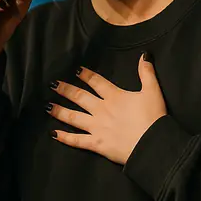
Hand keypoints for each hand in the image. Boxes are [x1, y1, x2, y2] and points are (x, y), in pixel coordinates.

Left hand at [47, 53, 167, 164]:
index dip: (85, 75)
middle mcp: (101, 110)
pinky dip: (64, 137)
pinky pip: (77, 140)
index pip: (96, 82)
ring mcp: (97, 127)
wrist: (152, 144)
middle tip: (53, 84)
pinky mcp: (96, 144)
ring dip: (60, 111)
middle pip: (80, 97)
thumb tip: (144, 56)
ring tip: (47, 106)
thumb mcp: (153, 92)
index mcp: (114, 96)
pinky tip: (53, 134)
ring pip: (74, 117)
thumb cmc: (153, 118)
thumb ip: (147, 73)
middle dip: (65, 90)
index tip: (75, 70)